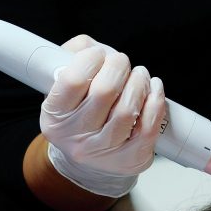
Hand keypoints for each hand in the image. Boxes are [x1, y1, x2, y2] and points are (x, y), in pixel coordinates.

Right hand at [40, 34, 164, 195]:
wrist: (90, 162)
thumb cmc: (80, 116)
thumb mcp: (63, 89)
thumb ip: (72, 58)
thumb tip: (91, 47)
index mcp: (55, 116)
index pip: (72, 80)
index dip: (91, 59)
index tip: (99, 54)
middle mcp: (76, 137)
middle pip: (104, 91)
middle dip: (119, 67)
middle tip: (122, 62)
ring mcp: (104, 152)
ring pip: (128, 109)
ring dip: (139, 82)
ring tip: (139, 74)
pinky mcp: (131, 159)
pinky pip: (149, 127)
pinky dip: (156, 102)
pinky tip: (154, 89)